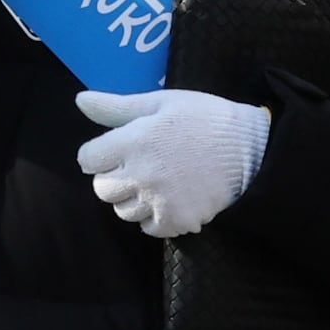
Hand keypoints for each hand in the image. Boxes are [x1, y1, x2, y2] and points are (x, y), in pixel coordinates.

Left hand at [72, 84, 270, 237]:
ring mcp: (158, 201)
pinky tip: (171, 199)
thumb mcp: (161, 102)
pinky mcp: (176, 220)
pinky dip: (155, 218)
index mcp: (133, 140)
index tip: (119, 150)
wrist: (250, 149)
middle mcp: (140, 174)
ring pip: (123, 211)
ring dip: (134, 199)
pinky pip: (148, 228)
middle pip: (102, 189)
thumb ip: (117, 107)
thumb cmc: (204, 119)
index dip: (100, 154)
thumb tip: (80, 100)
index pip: (88, 159)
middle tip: (140, 167)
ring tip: (158, 183)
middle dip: (115, 178)